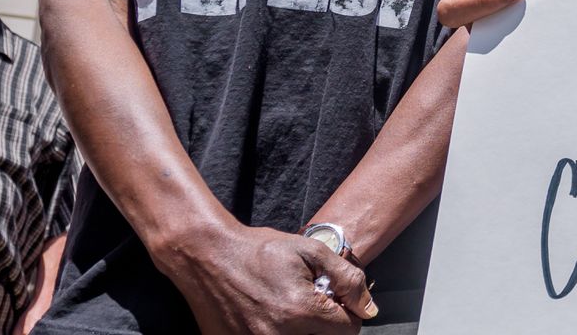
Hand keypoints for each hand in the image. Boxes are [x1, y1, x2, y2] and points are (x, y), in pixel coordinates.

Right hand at [155, 221, 371, 334]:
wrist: (207, 256)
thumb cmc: (260, 249)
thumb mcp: (312, 251)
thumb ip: (347, 279)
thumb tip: (369, 309)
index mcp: (300, 312)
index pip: (347, 331)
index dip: (348, 314)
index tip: (336, 301)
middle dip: (326, 324)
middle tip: (313, 304)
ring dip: (302, 330)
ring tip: (291, 310)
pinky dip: (276, 333)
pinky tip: (269, 314)